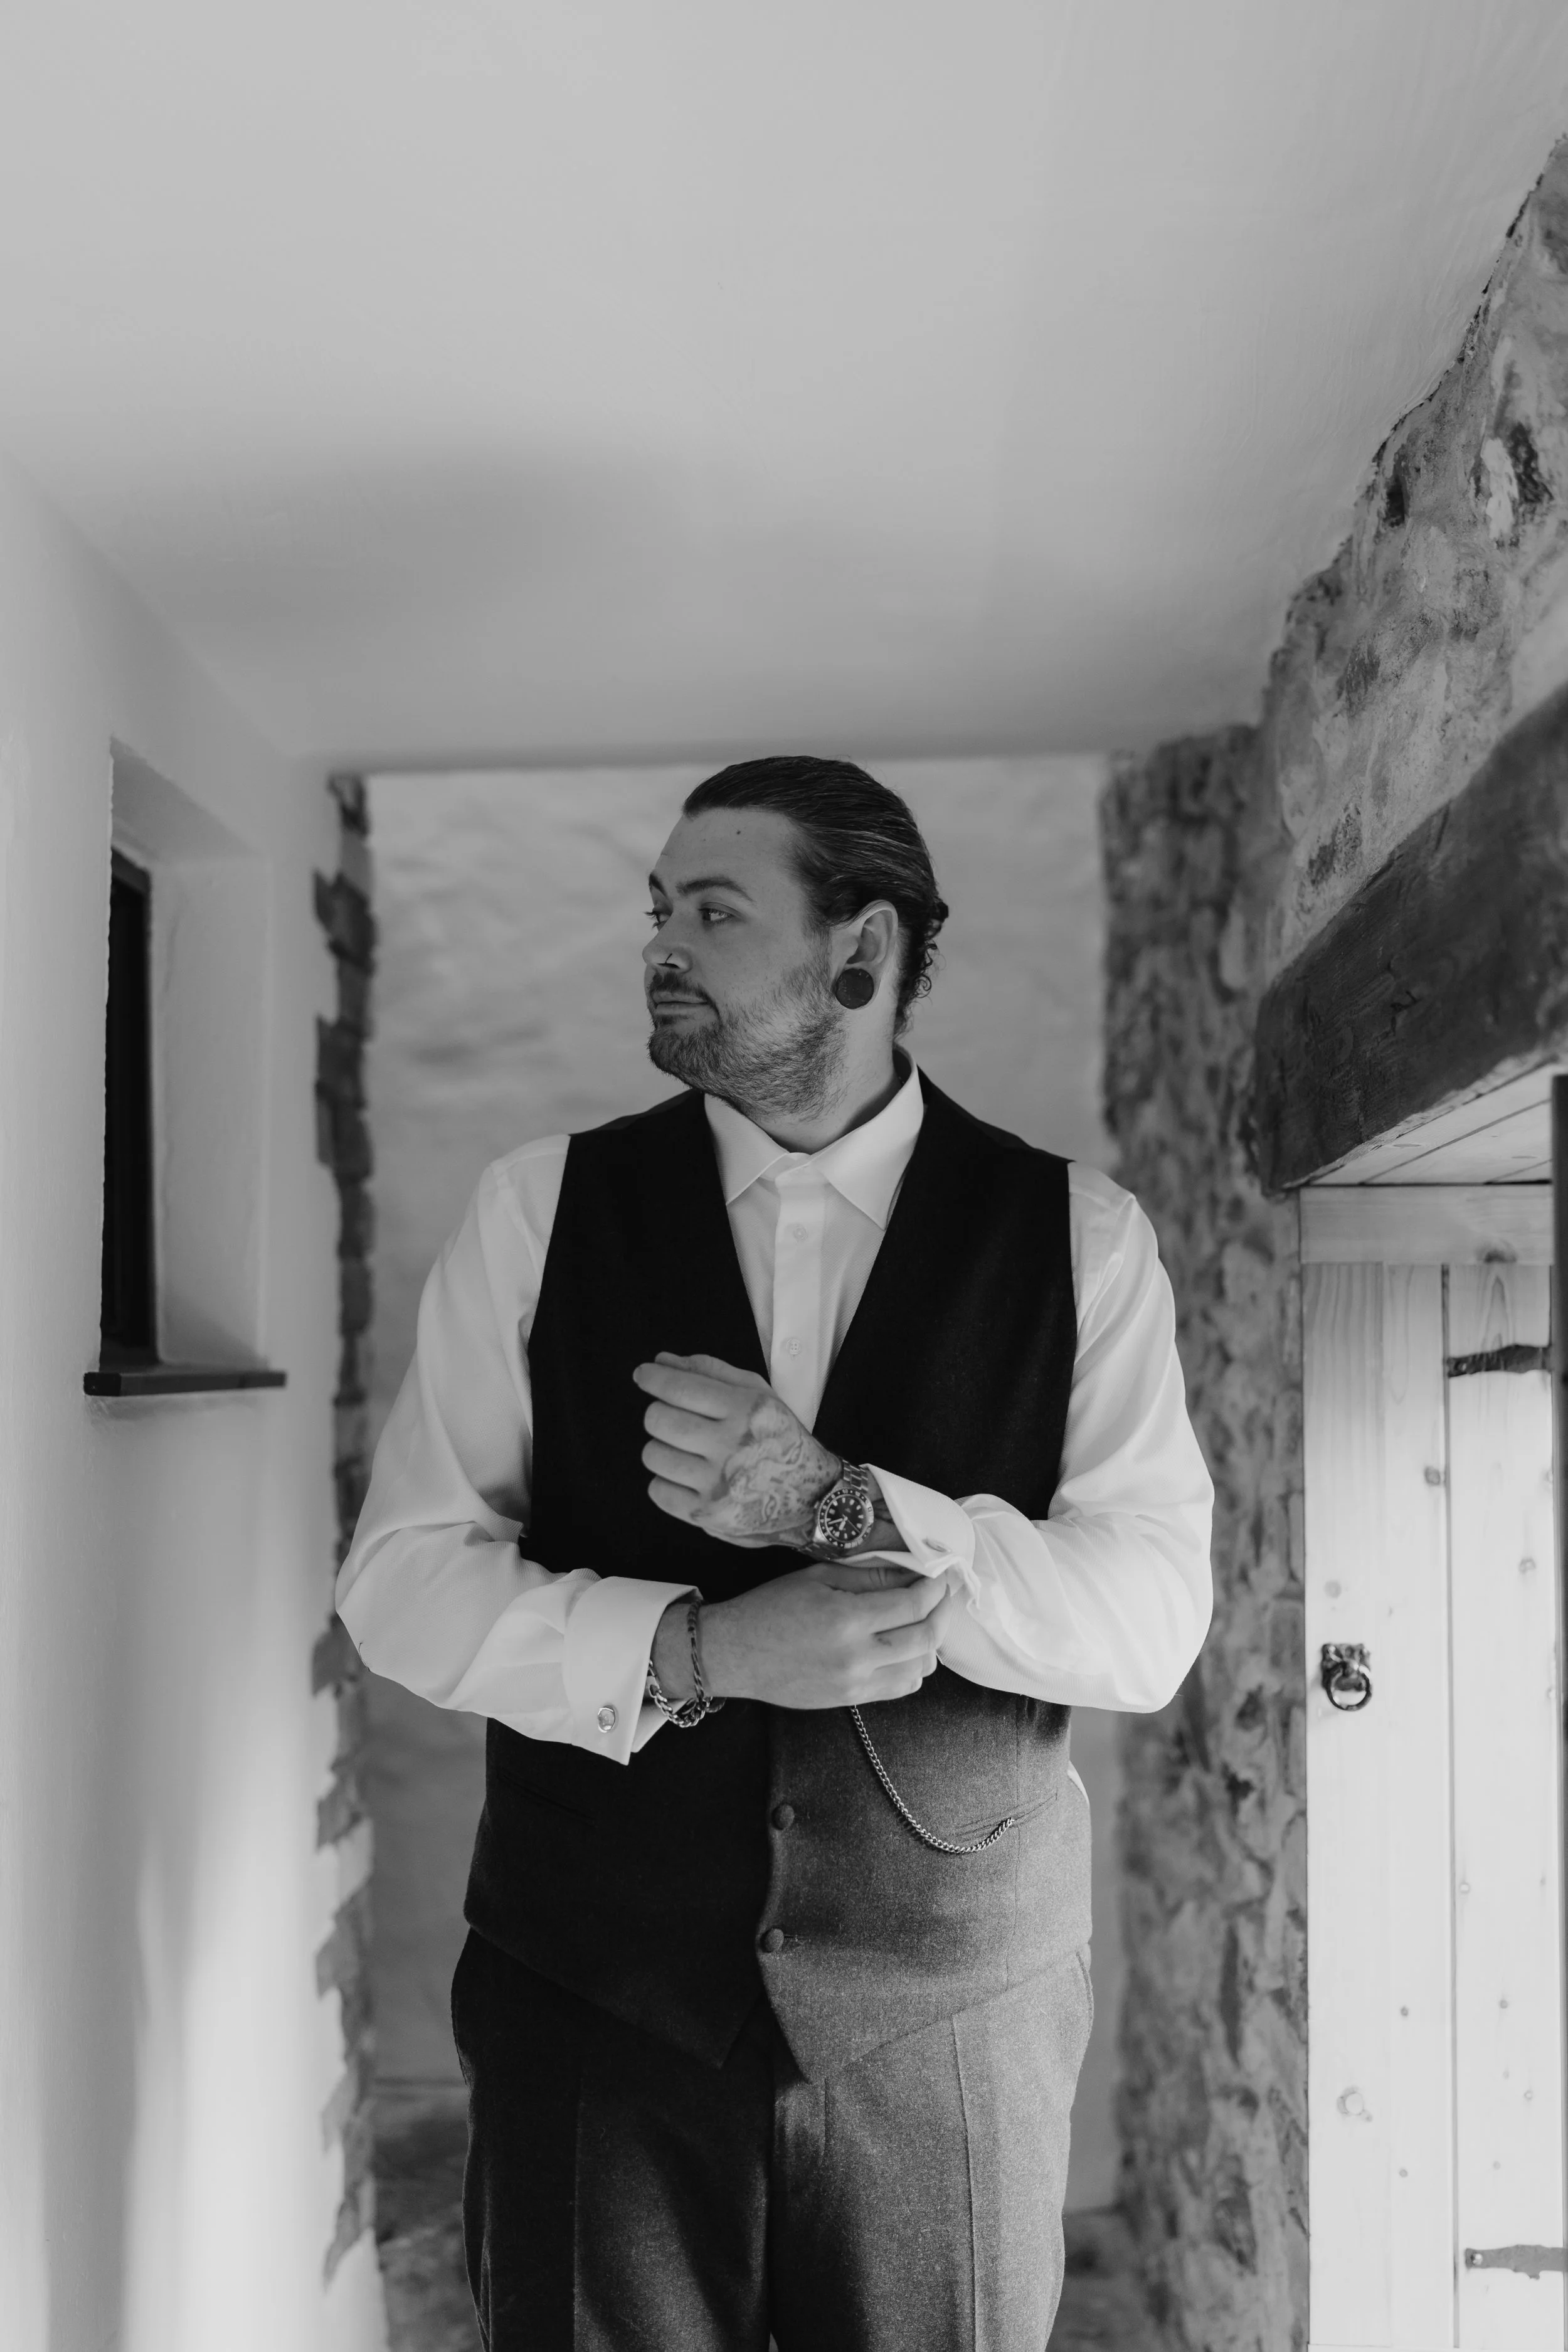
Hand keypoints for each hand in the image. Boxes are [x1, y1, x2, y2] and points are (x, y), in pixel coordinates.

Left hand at [633, 1351, 838, 1546]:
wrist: (813, 1498)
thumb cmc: (782, 1440)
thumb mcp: (760, 1396)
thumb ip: (711, 1372)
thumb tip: (662, 1361)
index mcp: (746, 1410)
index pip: (680, 1388)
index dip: (653, 1378)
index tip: (643, 1375)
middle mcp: (732, 1446)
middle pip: (659, 1421)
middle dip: (658, 1413)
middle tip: (672, 1417)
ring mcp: (718, 1484)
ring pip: (653, 1455)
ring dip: (662, 1447)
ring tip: (685, 1450)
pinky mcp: (707, 1515)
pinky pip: (657, 1491)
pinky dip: (665, 1481)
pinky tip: (687, 1476)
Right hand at [652, 1558, 949, 1710]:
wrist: (734, 1653)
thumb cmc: (770, 1608)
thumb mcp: (818, 1578)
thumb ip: (869, 1576)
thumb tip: (912, 1571)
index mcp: (847, 1618)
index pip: (913, 1603)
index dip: (935, 1587)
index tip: (940, 1574)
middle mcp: (856, 1655)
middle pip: (926, 1637)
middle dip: (942, 1612)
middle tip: (942, 1595)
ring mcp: (855, 1683)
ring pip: (920, 1668)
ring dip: (930, 1642)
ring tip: (922, 1620)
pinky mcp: (850, 1700)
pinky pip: (900, 1687)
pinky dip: (912, 1667)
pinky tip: (903, 1648)